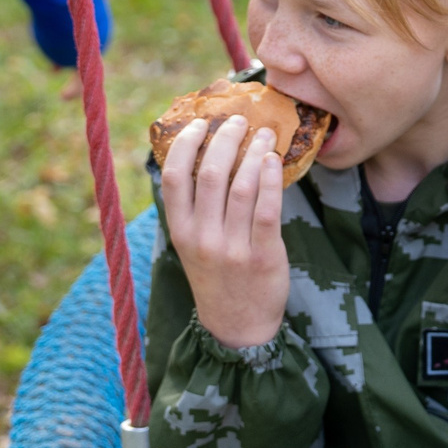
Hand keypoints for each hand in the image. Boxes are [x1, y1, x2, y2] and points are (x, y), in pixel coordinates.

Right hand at [158, 116, 289, 349]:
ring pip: (241, 186)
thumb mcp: (193, 246)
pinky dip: (271, 179)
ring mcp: (232, 248)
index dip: (186, 144)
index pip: (174, 177)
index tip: (200, 123)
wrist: (239, 326)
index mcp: (180, 231)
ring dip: (254, 152)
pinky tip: (274, 161)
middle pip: (210, 173)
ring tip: (265, 135)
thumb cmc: (217, 277)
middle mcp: (202, 237)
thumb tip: (206, 157)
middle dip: (225, 139)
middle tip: (239, 121)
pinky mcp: (263, 255)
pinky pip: (268, 209)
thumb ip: (195, 209)